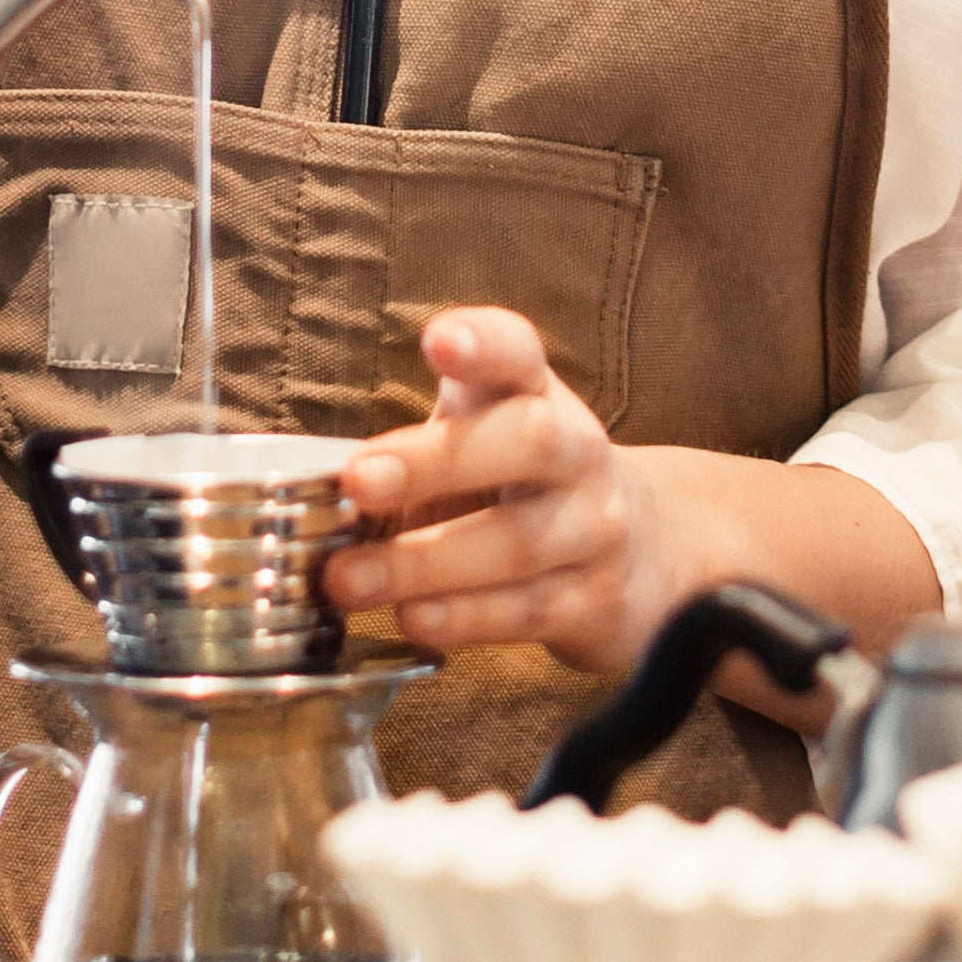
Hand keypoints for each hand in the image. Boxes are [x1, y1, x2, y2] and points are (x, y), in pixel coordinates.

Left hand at [324, 308, 703, 676]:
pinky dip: (465, 617)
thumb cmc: (526, 488)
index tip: (439, 341)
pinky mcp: (597, 601)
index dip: (484, 343)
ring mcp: (595, 528)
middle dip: (436, 461)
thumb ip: (414, 447)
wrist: (650, 554)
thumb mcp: (483, 439)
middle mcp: (578, 453)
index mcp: (537, 396)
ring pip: (518, 540)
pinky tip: (413, 619)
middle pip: (528, 441)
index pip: (520, 353)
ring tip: (348, 579)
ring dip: (423, 562)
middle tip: (357, 481)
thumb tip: (310, 487)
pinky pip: (529, 610)